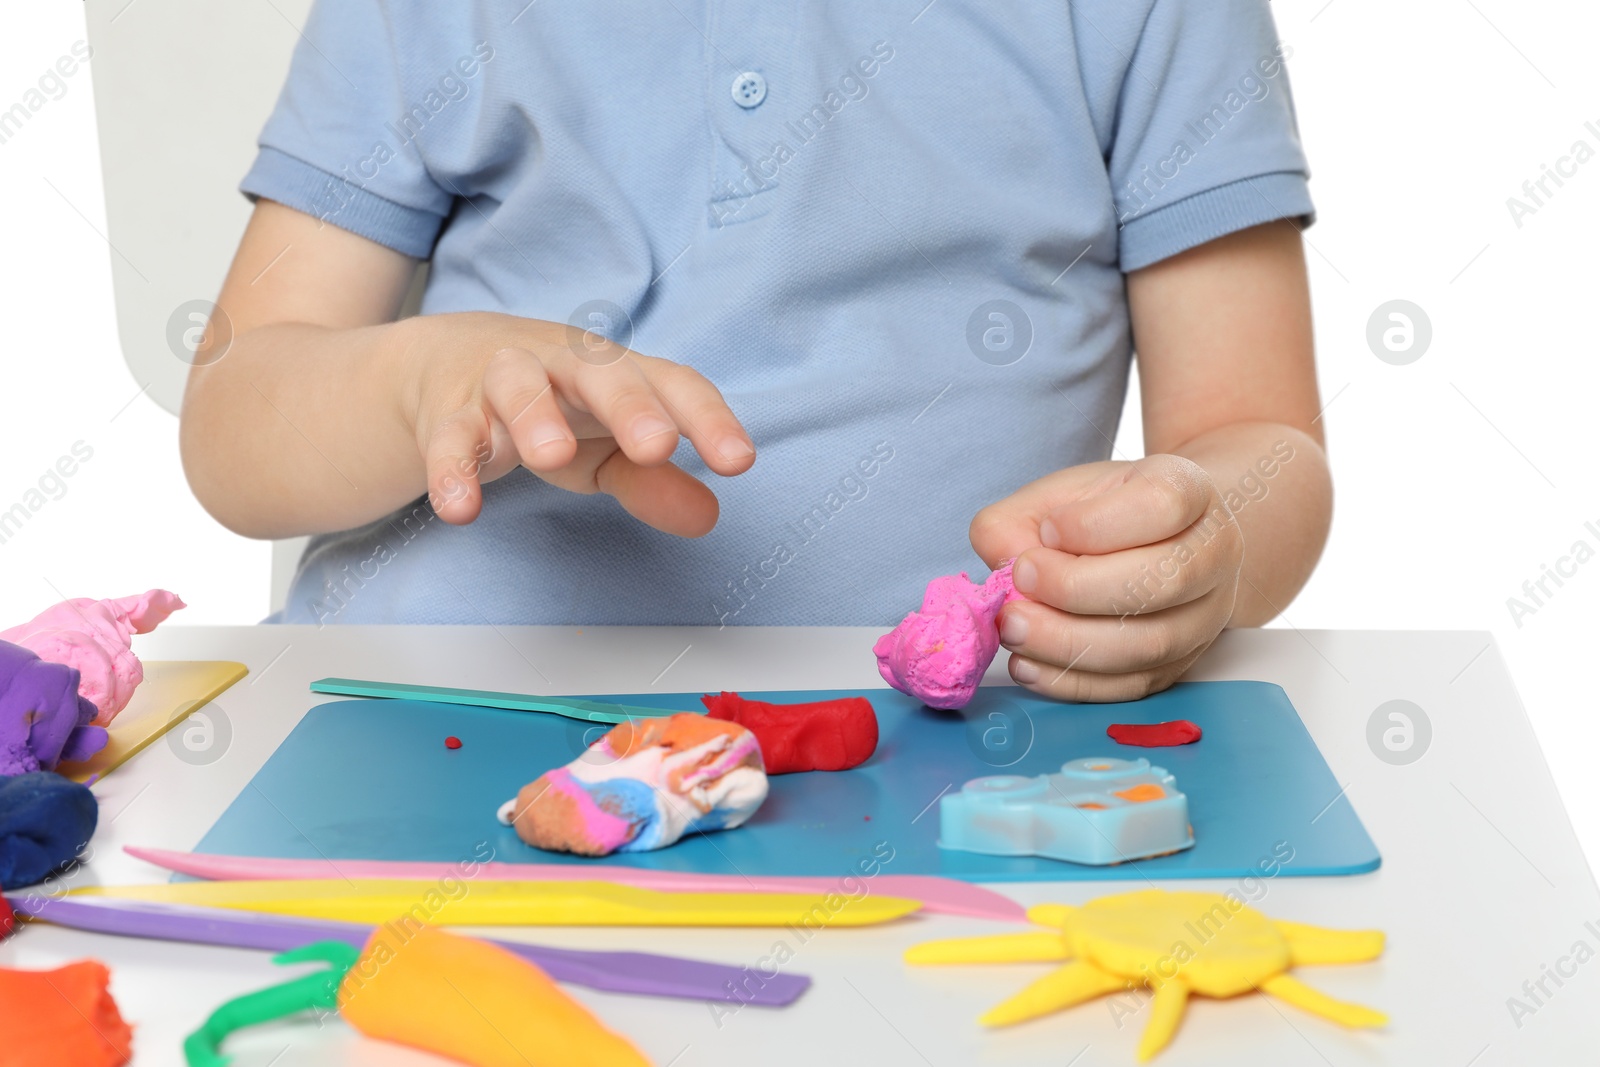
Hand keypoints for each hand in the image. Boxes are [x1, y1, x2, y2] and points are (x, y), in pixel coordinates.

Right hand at [406, 313, 755, 536]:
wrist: (445, 362)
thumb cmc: (553, 406)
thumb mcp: (605, 447)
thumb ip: (653, 480)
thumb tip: (707, 516)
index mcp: (617, 373)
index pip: (671, 383)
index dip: (707, 418)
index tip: (738, 461)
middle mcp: (564, 366)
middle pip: (600, 372)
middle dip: (630, 406)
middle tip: (658, 446)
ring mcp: (501, 382)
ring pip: (517, 384)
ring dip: (535, 415)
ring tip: (551, 455)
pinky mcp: (448, 412)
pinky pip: (449, 437)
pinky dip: (452, 470)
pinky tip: (462, 509)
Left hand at [969, 455, 1242, 701]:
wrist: (1164, 547)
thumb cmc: (1106, 514)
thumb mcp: (1060, 495)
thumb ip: (1017, 519)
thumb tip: (1000, 560)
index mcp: (1187, 491)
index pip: (1161, 504)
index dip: (1096, 525)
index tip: (1047, 530)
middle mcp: (1211, 555)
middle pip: (1160, 581)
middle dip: (1074, 589)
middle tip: (1018, 584)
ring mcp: (1203, 617)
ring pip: (1147, 644)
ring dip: (1067, 643)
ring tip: (1013, 627)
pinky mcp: (1178, 666)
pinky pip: (1130, 686)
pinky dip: (1072, 681)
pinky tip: (1028, 663)